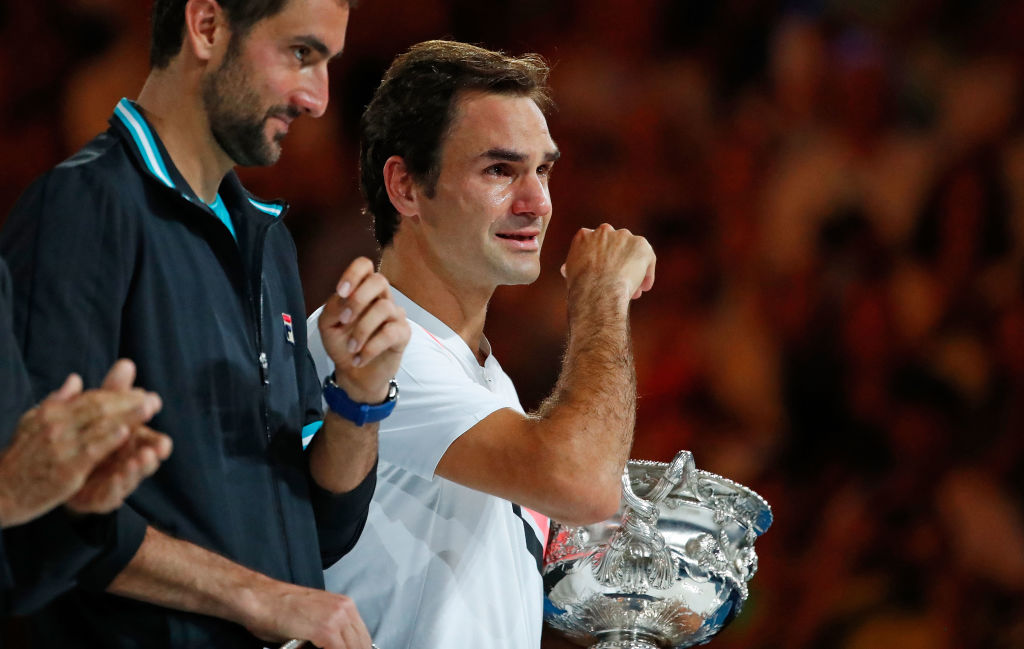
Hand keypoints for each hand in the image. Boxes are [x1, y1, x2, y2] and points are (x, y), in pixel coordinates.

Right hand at [0, 360, 162, 526]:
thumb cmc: (20, 459)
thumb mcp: (32, 423)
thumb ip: (57, 402)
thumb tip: (76, 379)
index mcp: (51, 413)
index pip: (91, 398)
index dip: (118, 394)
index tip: (142, 392)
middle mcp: (55, 425)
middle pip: (98, 407)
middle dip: (129, 402)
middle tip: (154, 399)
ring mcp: (60, 446)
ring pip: (98, 425)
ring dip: (127, 415)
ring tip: (149, 408)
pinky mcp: (65, 469)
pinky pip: (90, 450)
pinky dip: (108, 439)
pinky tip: (125, 432)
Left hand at [65, 360, 171, 513]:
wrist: (57, 475)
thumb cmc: (88, 440)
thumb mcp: (97, 413)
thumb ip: (113, 392)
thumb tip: (126, 363)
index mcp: (132, 442)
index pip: (150, 435)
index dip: (156, 426)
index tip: (159, 423)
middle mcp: (129, 461)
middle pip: (148, 456)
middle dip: (154, 450)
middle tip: (160, 446)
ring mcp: (117, 480)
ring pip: (134, 476)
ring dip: (140, 468)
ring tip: (144, 459)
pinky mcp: (102, 498)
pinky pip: (112, 495)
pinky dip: (117, 486)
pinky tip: (118, 477)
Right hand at [245, 582, 372, 648]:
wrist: (261, 599)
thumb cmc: (280, 610)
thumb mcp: (314, 619)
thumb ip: (332, 634)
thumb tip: (337, 645)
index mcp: (345, 605)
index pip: (362, 639)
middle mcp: (345, 609)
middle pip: (362, 644)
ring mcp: (337, 619)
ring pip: (353, 647)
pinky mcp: (326, 630)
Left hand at [318, 257, 409, 403]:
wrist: (355, 374)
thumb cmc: (343, 345)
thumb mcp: (328, 326)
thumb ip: (332, 308)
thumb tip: (343, 298)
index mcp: (361, 291)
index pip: (364, 266)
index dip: (353, 274)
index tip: (341, 292)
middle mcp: (381, 298)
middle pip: (379, 280)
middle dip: (358, 299)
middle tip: (344, 320)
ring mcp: (394, 315)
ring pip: (384, 307)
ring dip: (362, 330)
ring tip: (351, 348)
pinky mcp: (403, 333)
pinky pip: (390, 333)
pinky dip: (371, 348)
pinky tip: (360, 358)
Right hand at [560, 223, 655, 300]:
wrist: (597, 290)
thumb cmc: (581, 287)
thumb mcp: (570, 274)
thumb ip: (573, 266)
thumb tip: (566, 269)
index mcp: (583, 235)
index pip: (594, 244)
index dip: (600, 260)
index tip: (601, 274)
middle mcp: (604, 231)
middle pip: (614, 246)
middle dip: (617, 262)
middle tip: (618, 281)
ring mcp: (623, 236)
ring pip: (631, 252)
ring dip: (632, 268)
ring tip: (633, 289)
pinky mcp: (641, 244)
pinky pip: (647, 258)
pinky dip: (647, 273)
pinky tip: (644, 287)